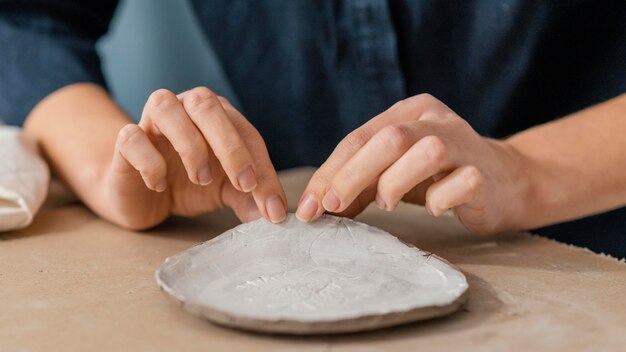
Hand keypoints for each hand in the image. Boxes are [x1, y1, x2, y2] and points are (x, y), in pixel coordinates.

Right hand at [106, 87, 286, 228]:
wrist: (143, 197)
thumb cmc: (188, 185)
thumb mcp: (225, 192)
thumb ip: (249, 198)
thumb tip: (272, 215)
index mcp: (218, 116)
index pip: (246, 133)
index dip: (263, 167)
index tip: (272, 206)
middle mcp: (185, 107)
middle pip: (206, 104)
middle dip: (230, 145)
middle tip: (244, 184)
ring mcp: (151, 120)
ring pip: (165, 106)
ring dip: (189, 144)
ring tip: (200, 178)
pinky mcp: (125, 140)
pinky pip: (132, 137)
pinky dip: (149, 161)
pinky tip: (160, 185)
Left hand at [296, 94, 529, 233]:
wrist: (506, 181)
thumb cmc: (439, 176)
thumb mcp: (394, 172)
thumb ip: (360, 183)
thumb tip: (318, 208)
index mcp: (409, 111)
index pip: (359, 138)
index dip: (330, 173)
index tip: (309, 208)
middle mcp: (435, 119)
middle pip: (388, 139)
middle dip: (352, 176)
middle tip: (333, 207)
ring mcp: (464, 143)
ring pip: (425, 152)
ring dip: (396, 182)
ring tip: (388, 204)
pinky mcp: (484, 172)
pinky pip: (460, 183)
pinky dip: (440, 199)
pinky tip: (436, 208)